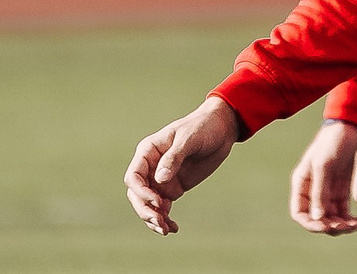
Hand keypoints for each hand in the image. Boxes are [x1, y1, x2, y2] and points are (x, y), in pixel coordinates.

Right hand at [124, 96, 242, 235]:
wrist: (223, 128)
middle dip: (145, 210)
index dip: (141, 192)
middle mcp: (151, 167)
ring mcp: (161, 179)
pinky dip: (165, 219)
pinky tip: (173, 228)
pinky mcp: (173, 188)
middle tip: (160, 222)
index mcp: (148, 152)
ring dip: (153, 219)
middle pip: (137, 195)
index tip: (158, 201)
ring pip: (148, 204)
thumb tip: (160, 179)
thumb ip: (174, 157)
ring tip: (166, 230)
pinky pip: (163, 207)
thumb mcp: (190, 139)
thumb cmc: (204, 127)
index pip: (134, 177)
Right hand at [288, 117, 356, 235]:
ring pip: (331, 217)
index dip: (311, 224)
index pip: (299, 213)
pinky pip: (342, 211)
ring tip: (356, 225)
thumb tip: (317, 217)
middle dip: (330, 226)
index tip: (327, 226)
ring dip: (341, 225)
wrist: (353, 125)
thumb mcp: (324, 164)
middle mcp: (312, 190)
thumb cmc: (333, 140)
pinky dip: (348, 219)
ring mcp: (327, 190)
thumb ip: (319, 191)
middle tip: (347, 227)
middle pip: (316, 218)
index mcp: (302, 184)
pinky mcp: (341, 189)